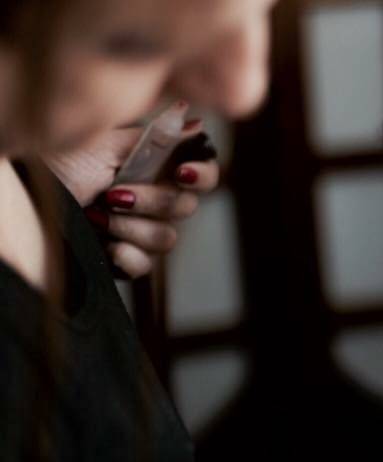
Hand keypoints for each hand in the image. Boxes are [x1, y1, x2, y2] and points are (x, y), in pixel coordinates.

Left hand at [43, 120, 218, 277]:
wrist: (24, 196)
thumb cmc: (57, 166)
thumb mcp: (104, 143)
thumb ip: (154, 136)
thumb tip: (194, 121)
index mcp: (152, 168)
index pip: (202, 173)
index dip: (203, 175)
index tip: (182, 174)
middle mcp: (151, 200)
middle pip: (187, 207)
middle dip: (153, 201)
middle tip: (114, 194)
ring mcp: (139, 231)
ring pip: (167, 238)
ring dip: (132, 227)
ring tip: (97, 215)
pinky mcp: (124, 258)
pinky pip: (145, 265)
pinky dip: (126, 254)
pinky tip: (104, 243)